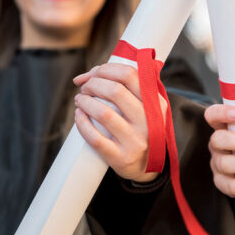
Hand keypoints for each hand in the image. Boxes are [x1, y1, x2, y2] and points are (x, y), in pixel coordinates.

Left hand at [73, 64, 160, 182]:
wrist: (146, 165)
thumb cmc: (138, 128)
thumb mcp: (143, 106)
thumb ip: (123, 86)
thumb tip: (85, 76)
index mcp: (156, 103)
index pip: (129, 74)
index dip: (106, 69)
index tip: (94, 74)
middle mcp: (149, 121)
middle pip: (115, 90)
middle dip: (93, 84)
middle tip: (85, 88)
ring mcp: (136, 141)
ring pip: (103, 113)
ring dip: (85, 101)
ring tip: (80, 100)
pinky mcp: (121, 158)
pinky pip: (95, 138)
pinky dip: (82, 123)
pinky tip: (79, 115)